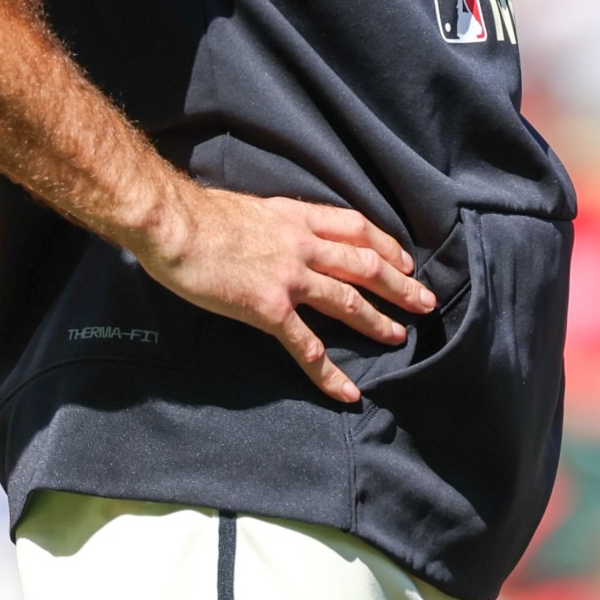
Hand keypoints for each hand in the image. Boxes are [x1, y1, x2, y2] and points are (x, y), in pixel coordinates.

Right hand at [127, 185, 436, 402]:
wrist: (174, 225)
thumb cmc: (201, 216)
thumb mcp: (254, 208)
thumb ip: (278, 224)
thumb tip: (282, 235)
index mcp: (298, 218)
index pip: (357, 228)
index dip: (386, 245)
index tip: (404, 261)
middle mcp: (303, 245)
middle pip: (365, 265)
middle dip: (399, 285)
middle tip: (425, 302)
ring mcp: (290, 278)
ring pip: (348, 301)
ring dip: (378, 321)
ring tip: (399, 337)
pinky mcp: (269, 309)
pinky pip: (307, 346)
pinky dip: (329, 372)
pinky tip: (347, 391)